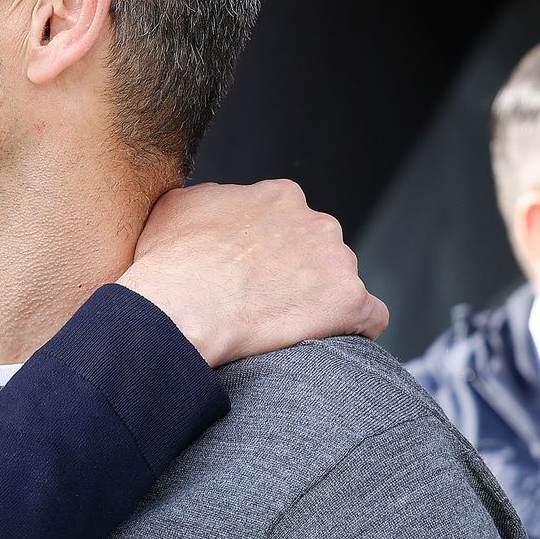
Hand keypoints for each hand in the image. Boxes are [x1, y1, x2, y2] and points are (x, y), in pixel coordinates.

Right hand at [117, 180, 387, 366]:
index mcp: (279, 197)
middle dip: (299, 273)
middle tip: (265, 302)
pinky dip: (354, 329)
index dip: (273, 251)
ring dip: (319, 301)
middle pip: (320, 249)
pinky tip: (327, 341)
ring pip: (340, 282)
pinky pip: (370, 317)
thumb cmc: (169, 264)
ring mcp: (337, 260)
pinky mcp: (350, 301)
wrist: (179, 309)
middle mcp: (316, 221)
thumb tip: (214, 204)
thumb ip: (209, 199)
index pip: (292, 221)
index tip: (253, 274)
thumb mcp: (175, 208)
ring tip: (284, 327)